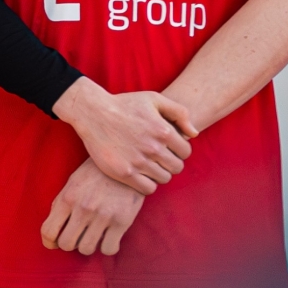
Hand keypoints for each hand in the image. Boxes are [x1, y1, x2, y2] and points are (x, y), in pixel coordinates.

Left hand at [41, 163, 146, 254]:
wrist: (127, 160)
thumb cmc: (97, 173)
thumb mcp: (73, 182)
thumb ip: (61, 204)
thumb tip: (52, 231)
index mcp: (68, 197)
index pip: (48, 231)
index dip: (49, 242)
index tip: (54, 243)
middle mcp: (83, 208)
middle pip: (66, 244)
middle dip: (69, 244)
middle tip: (77, 237)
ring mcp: (103, 216)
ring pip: (86, 249)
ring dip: (88, 246)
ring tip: (93, 236)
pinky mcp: (122, 221)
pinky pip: (109, 249)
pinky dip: (108, 247)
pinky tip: (109, 238)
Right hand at [51, 77, 195, 193]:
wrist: (93, 113)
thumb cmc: (125, 104)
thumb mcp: (155, 98)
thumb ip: (180, 113)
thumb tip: (194, 134)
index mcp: (164, 131)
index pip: (186, 152)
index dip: (179, 150)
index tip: (168, 148)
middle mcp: (153, 148)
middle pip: (177, 168)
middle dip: (170, 162)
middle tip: (159, 157)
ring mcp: (139, 162)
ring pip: (163, 179)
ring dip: (159, 173)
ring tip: (149, 164)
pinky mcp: (124, 173)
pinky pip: (148, 189)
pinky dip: (148, 184)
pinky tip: (140, 173)